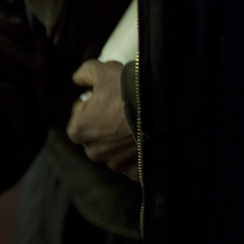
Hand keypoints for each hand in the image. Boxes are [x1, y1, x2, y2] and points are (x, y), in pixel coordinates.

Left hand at [66, 59, 138, 180]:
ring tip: (138, 122)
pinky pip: (134, 162)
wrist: (166, 109)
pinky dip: (139, 153)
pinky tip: (148, 138)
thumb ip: (85, 73)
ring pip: (115, 149)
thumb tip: (78, 78)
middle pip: (97, 134)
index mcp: (78, 130)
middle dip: (106, 124)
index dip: (94, 103)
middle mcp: (93, 152)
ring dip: (122, 139)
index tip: (108, 97)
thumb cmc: (129, 90)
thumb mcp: (104, 71)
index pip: (80, 114)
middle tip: (124, 109)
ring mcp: (116, 164)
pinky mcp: (136, 172)